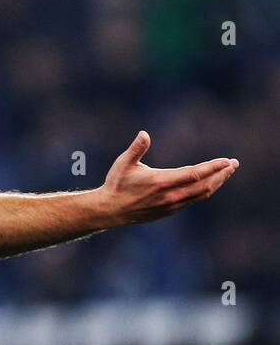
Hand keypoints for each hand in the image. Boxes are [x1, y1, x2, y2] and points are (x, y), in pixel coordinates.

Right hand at [99, 131, 238, 226]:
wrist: (111, 210)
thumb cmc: (117, 183)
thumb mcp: (123, 163)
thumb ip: (136, 149)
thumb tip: (144, 134)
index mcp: (161, 182)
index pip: (195, 174)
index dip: (213, 167)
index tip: (226, 161)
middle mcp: (170, 195)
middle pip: (205, 186)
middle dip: (221, 174)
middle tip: (233, 164)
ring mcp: (172, 205)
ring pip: (202, 194)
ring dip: (217, 183)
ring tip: (226, 172)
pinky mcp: (171, 210)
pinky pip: (195, 200)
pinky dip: (206, 190)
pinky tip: (210, 183)